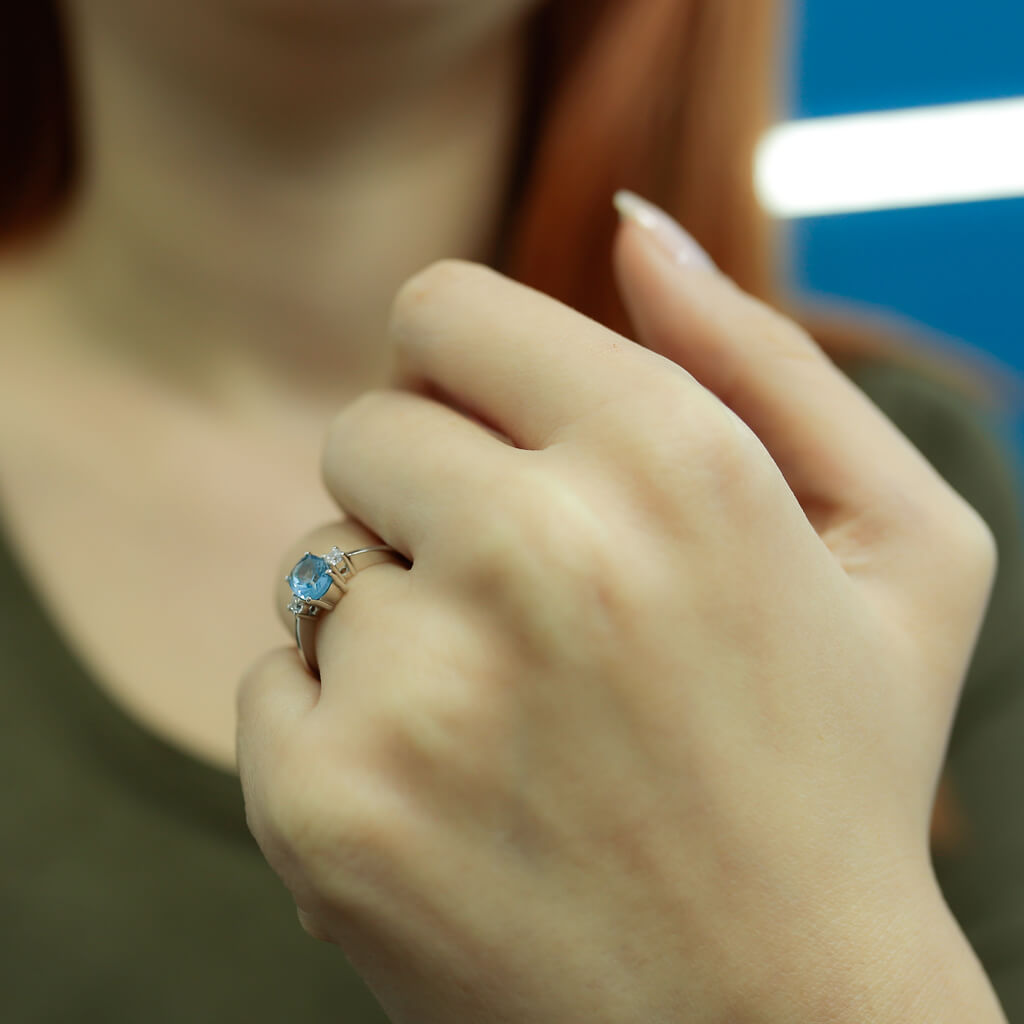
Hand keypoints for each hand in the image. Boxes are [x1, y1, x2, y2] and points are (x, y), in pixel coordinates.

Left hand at [237, 206, 999, 1023]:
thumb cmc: (837, 772)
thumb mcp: (899, 550)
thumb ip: (765, 357)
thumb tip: (633, 228)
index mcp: (671, 461)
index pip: (444, 311)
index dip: (466, 371)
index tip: (505, 439)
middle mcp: (537, 555)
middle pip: (367, 427)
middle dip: (434, 495)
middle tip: (533, 606)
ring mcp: (419, 690)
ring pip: (318, 559)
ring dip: (399, 614)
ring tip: (514, 720)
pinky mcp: (326, 807)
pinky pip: (278, 678)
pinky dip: (346, 722)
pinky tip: (456, 798)